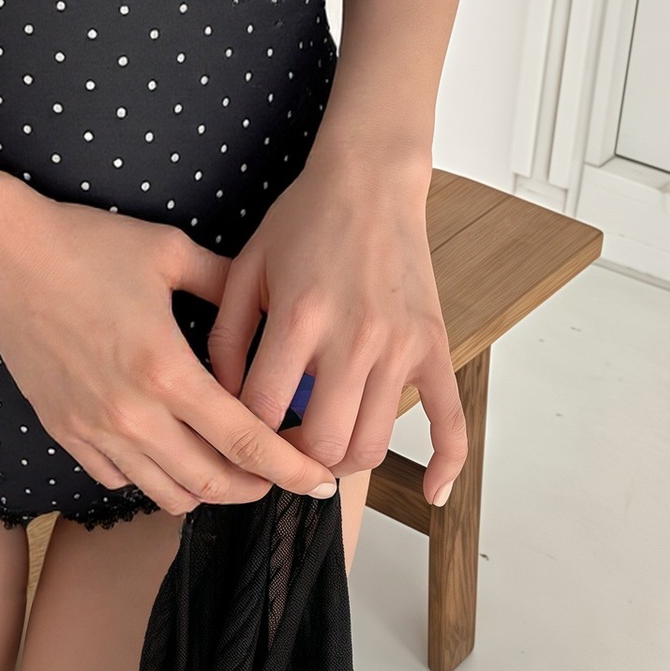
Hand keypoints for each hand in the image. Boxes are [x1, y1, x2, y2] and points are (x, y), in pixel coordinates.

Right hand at [0, 179, 340, 515]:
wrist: (2, 256)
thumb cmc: (84, 245)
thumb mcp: (168, 252)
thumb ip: (225, 281)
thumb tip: (268, 300)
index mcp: (166, 370)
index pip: (245, 442)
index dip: (289, 470)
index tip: (318, 481)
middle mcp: (131, 413)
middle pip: (211, 483)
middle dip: (255, 489)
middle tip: (277, 474)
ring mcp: (93, 428)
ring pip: (165, 494)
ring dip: (206, 489)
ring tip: (226, 466)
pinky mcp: (64, 430)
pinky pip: (119, 481)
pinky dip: (152, 477)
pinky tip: (167, 450)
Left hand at [207, 146, 466, 506]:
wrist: (369, 179)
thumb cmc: (303, 220)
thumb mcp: (246, 268)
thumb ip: (227, 337)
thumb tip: (219, 399)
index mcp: (300, 317)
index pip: (261, 411)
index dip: (239, 434)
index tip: (233, 435)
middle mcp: (354, 338)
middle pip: (321, 443)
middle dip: (291, 461)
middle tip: (275, 452)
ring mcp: (400, 346)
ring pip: (373, 444)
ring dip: (342, 462)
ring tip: (320, 450)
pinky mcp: (433, 346)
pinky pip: (450, 420)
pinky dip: (446, 465)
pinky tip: (431, 492)